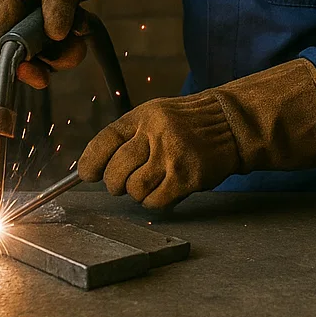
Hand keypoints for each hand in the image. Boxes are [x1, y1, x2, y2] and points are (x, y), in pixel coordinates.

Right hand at [0, 0, 103, 88]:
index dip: (17, 66)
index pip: (0, 44)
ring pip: (42, 53)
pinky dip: (71, 39)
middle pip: (23, 55)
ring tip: (83, 25)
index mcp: (4, 2)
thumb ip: (58, 1)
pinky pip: (56, 44)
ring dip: (66, 49)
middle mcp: (12, 16)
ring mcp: (30, 20)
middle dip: (51, 57)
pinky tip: (82, 23)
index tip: (41, 77)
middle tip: (76, 49)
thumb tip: (55, 35)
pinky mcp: (47, 23)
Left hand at [78, 58, 315, 207]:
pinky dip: (155, 200)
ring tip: (151, 182)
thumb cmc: (187, 123)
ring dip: (138, 192)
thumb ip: (128, 136)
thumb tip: (95, 168)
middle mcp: (155, 133)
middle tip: (123, 183)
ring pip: (134, 190)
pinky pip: (155, 201)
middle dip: (115, 183)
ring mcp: (172, 155)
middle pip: (116, 172)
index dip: (90, 162)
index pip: (105, 141)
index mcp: (143, 115)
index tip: (86, 174)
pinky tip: (166, 188)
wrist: (229, 124)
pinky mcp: (186, 176)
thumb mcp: (155, 116)